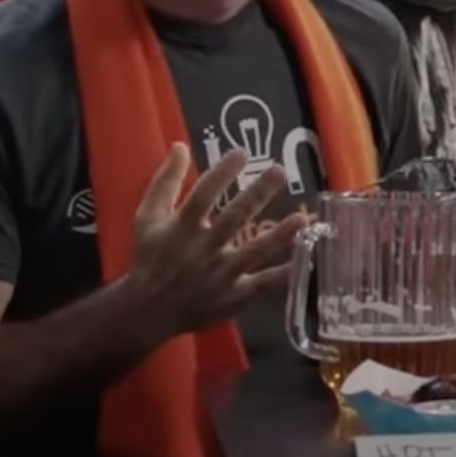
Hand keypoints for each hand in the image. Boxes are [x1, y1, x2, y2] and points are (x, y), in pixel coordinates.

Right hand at [125, 144, 303, 338]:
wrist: (148, 310)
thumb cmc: (151, 256)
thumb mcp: (149, 217)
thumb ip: (166, 181)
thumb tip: (180, 146)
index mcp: (180, 228)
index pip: (202, 195)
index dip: (221, 173)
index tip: (241, 152)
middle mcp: (202, 250)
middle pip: (233, 219)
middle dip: (256, 195)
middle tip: (279, 171)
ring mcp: (220, 275)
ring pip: (254, 252)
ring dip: (280, 235)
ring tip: (304, 217)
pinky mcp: (233, 296)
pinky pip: (264, 283)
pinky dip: (286, 272)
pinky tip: (307, 257)